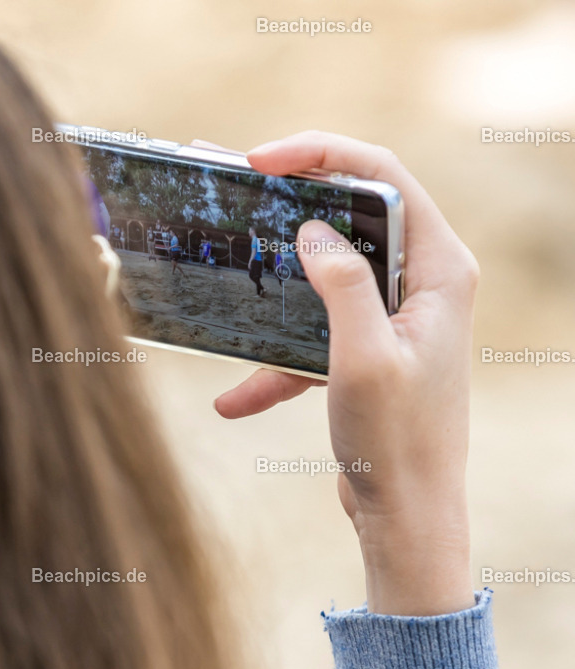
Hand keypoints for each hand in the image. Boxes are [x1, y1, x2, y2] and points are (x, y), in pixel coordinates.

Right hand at [207, 131, 479, 615]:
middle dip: (292, 206)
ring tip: (229, 280)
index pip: (384, 177)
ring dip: (277, 285)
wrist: (408, 515)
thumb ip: (342, 284)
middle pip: (352, 214)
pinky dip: (275, 360)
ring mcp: (393, 314)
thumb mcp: (363, 357)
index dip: (321, 153)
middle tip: (238, 198)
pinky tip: (233, 398)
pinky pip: (313, 332)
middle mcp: (422, 282)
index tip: (260, 160)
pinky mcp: (367, 346)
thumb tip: (314, 229)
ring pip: (326, 271)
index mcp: (439, 270)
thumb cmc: (397, 441)